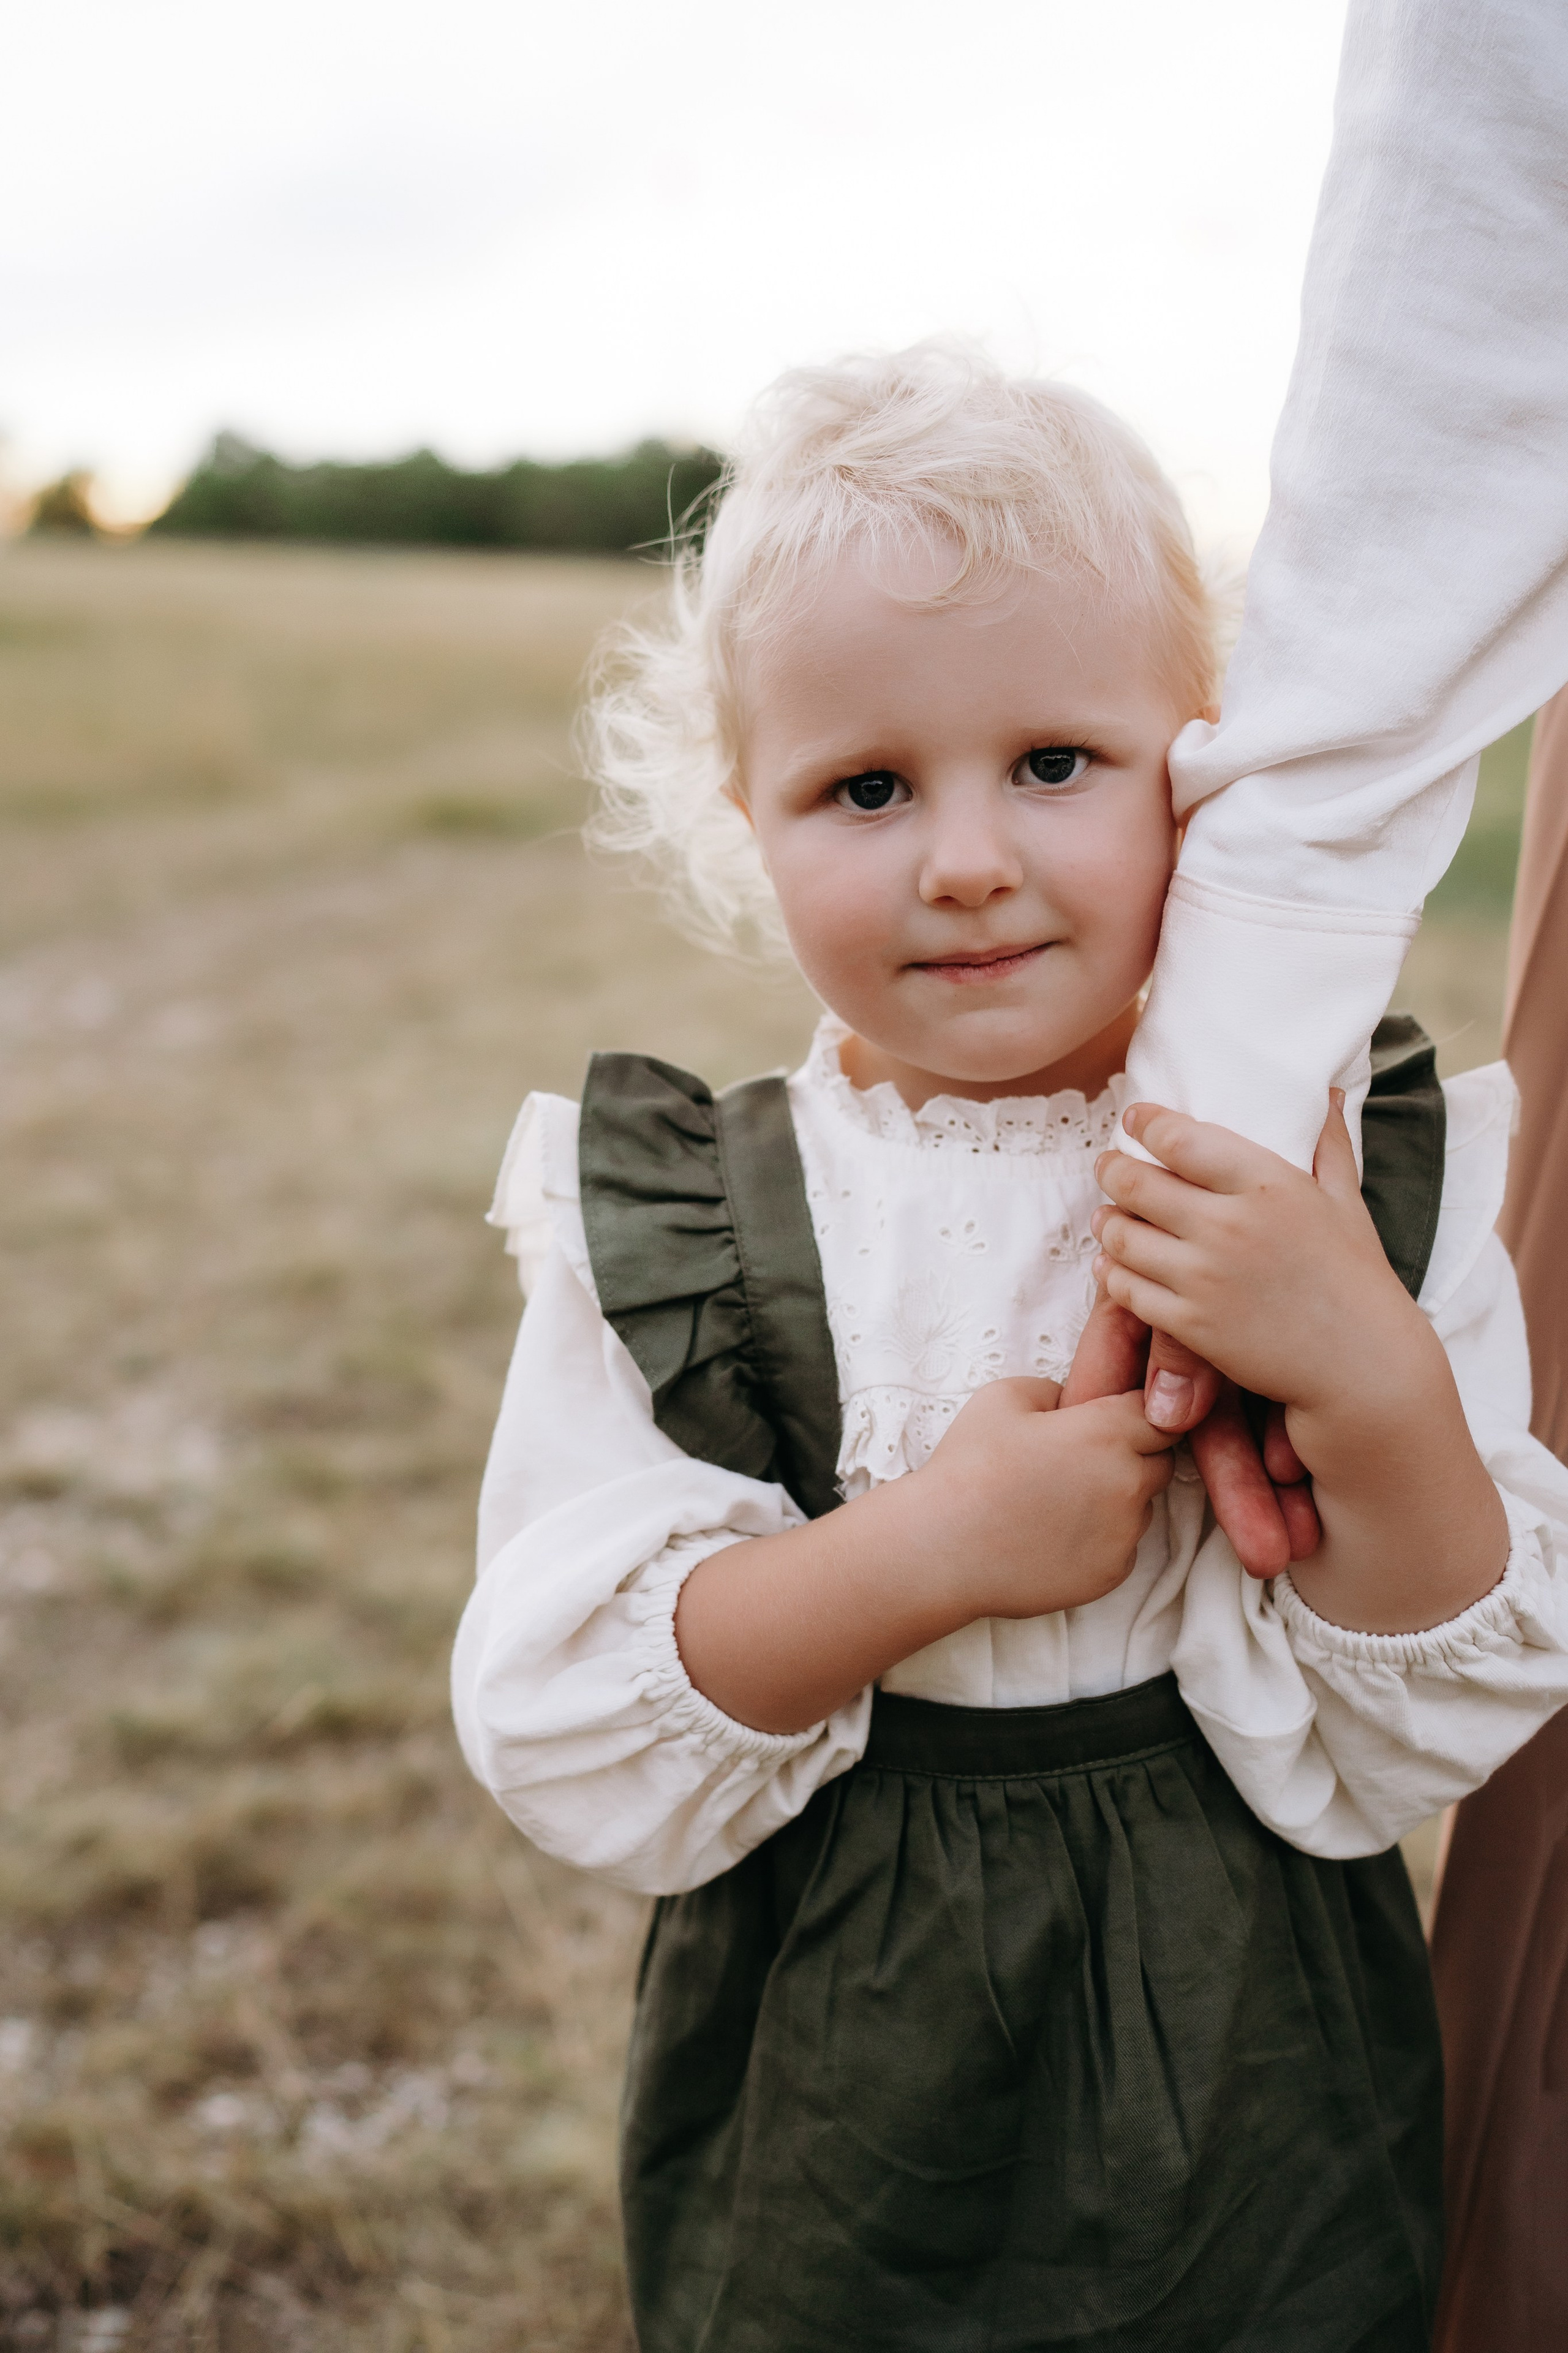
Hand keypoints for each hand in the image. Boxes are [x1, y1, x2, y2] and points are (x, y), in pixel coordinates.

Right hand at [915, 1376, 1178, 1621]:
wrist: (942, 1547)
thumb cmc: (968, 1467)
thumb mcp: (1003, 1397)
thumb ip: (1057, 1389)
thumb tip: (1076, 1403)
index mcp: (1106, 1433)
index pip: (1159, 1414)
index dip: (1134, 1414)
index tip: (1110, 1420)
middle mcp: (1128, 1483)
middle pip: (1160, 1461)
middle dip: (1133, 1455)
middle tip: (1080, 1460)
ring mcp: (1124, 1534)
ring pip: (1141, 1506)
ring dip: (1117, 1499)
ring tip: (1058, 1501)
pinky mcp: (1112, 1573)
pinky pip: (1123, 1547)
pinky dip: (1100, 1539)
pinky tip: (1054, 1534)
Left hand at [1090, 1093, 1507, 1631]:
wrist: (1361, 1367)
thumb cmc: (1356, 1279)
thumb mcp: (1346, 1202)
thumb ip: (1328, 1143)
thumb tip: (1329, 1091)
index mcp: (1267, 1183)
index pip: (1178, 1137)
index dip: (1145, 1123)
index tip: (1135, 1119)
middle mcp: (1228, 1225)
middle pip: (1133, 1182)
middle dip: (1111, 1169)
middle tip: (1108, 1167)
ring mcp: (1204, 1277)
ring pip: (1119, 1236)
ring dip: (1106, 1222)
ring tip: (1108, 1218)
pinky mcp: (1189, 1325)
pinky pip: (1124, 1289)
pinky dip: (1112, 1274)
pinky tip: (1116, 1266)